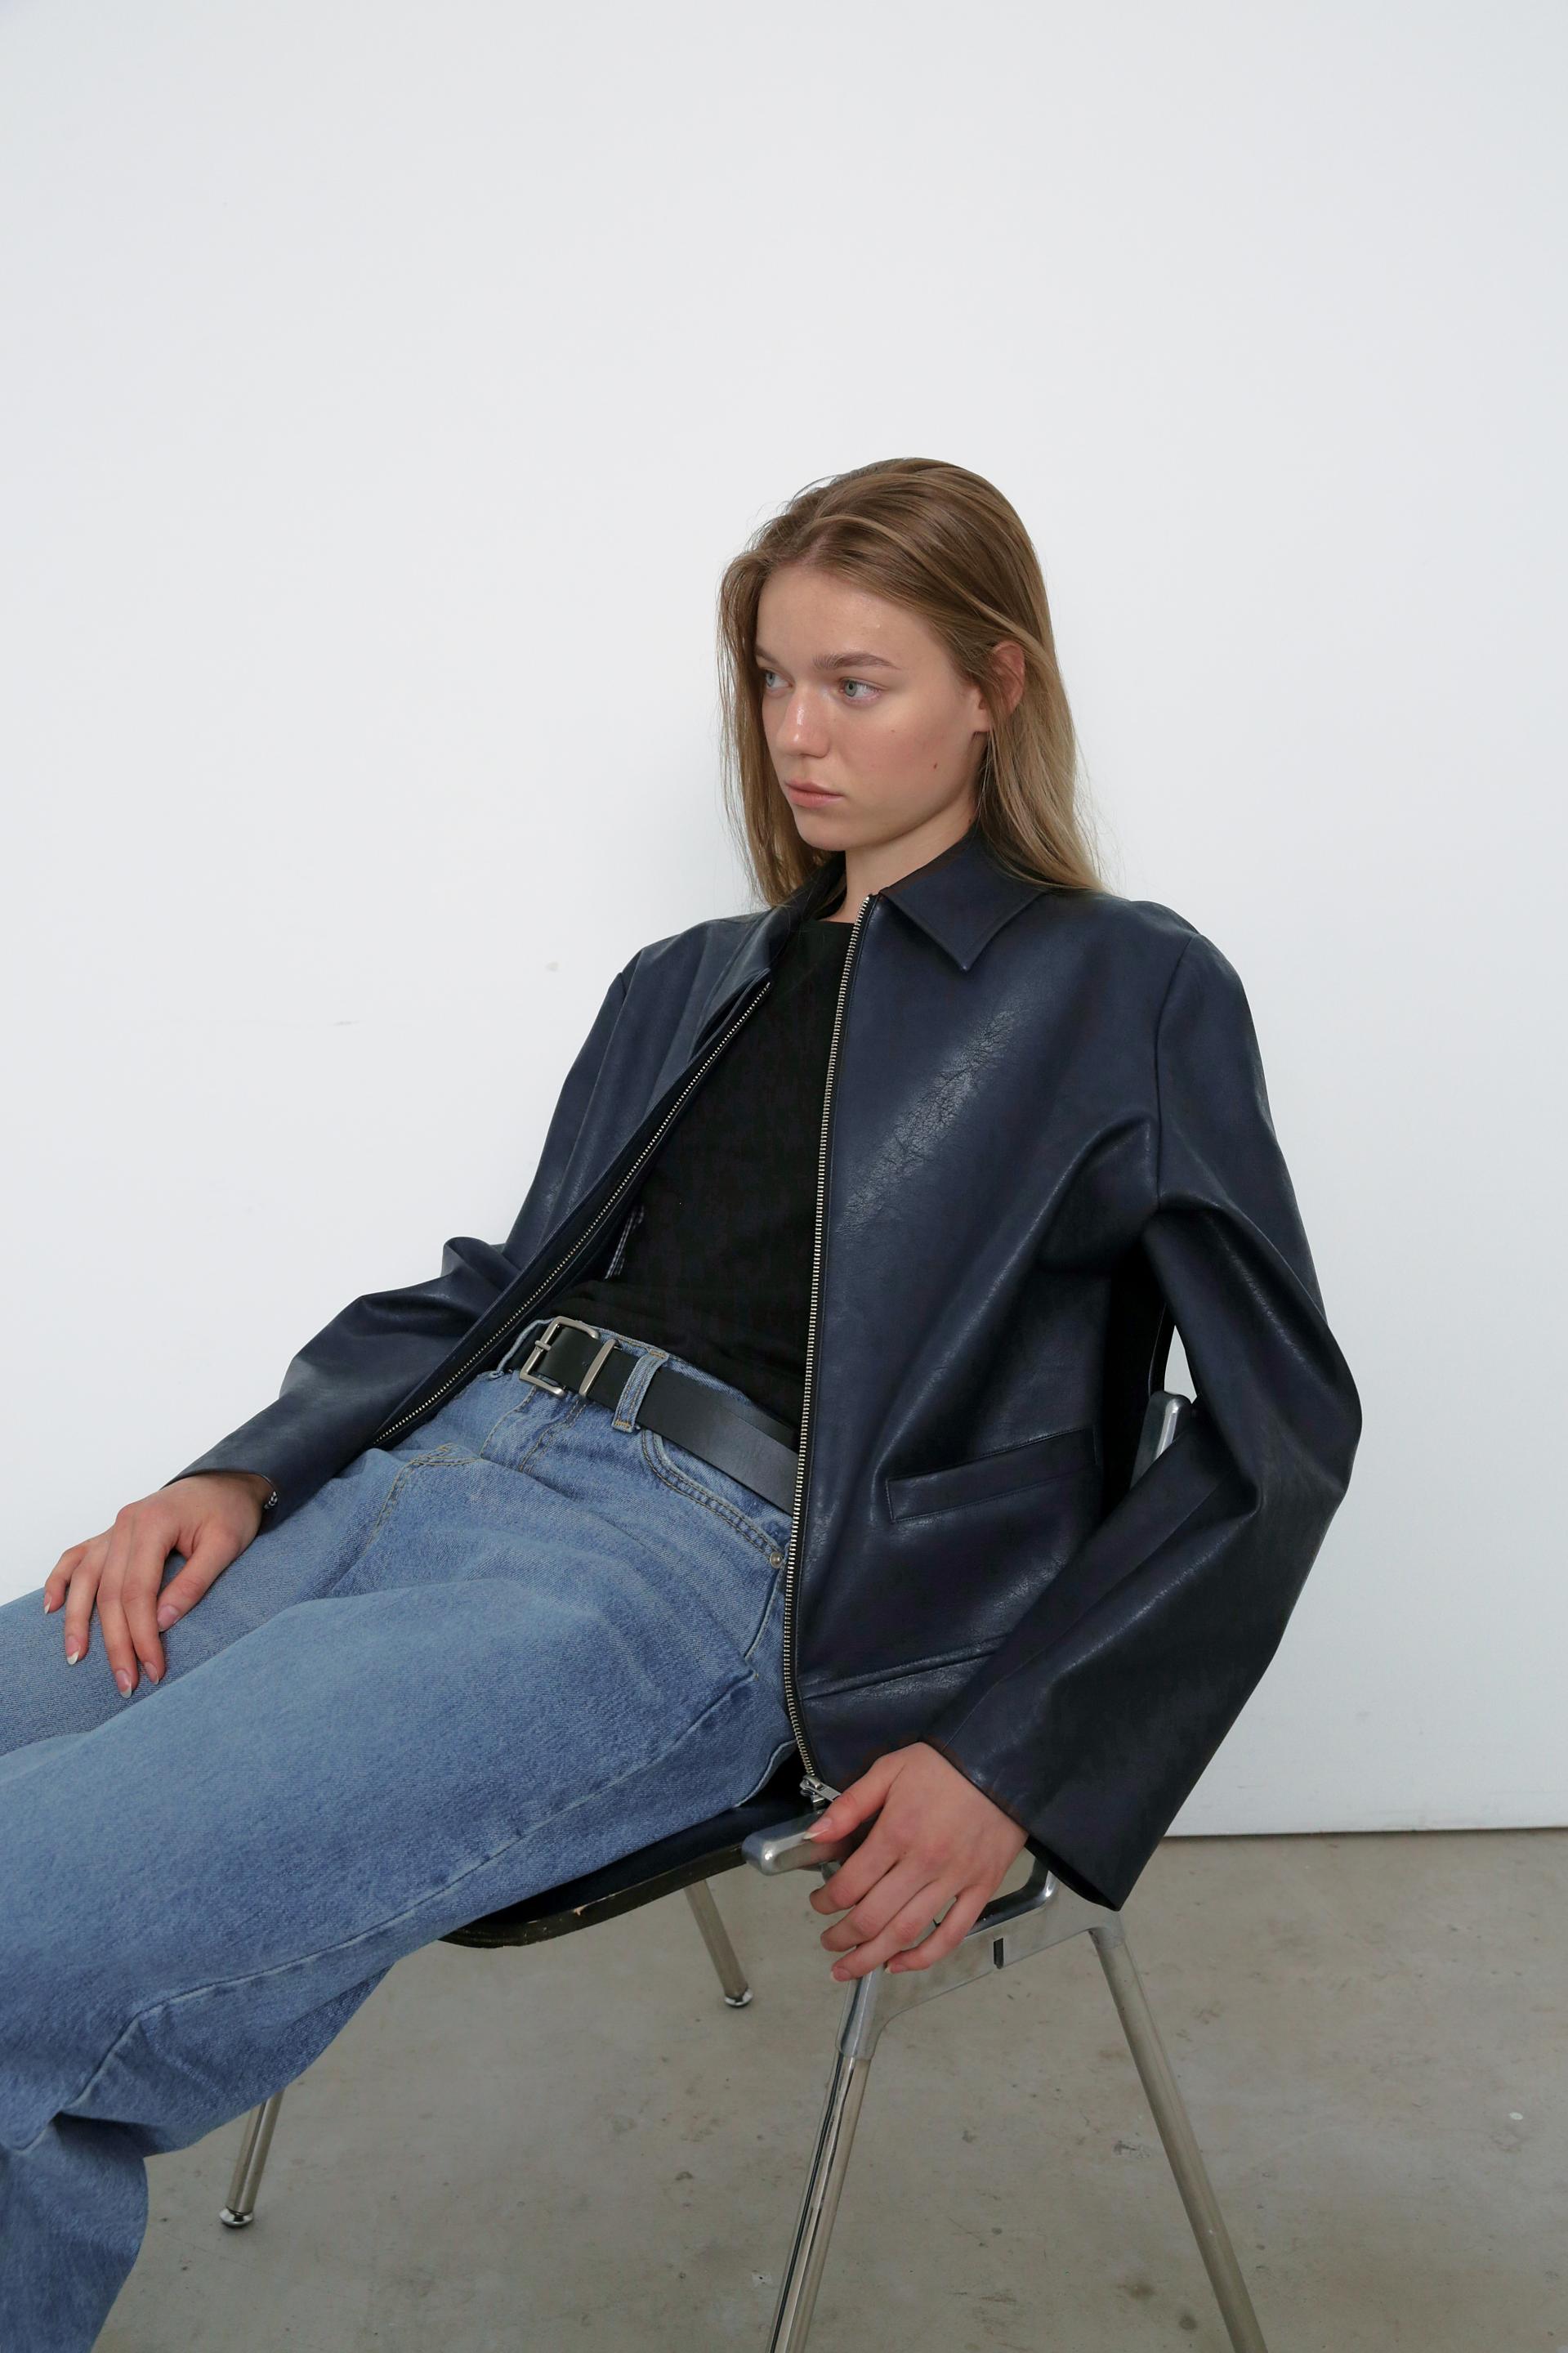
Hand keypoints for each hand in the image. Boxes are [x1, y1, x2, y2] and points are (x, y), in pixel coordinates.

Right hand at [41, 1471, 272, 1697]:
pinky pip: (77, 1557)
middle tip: (126, 1682)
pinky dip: (60, 1580)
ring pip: (86, 1579)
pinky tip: (52, 1607)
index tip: (153, 1669)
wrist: (226, 1482)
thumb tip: (162, 1622)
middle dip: (116, 1641)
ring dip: (78, 1620)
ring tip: (76, 1656)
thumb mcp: (225, 1545)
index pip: (138, 1592)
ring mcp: (115, 1528)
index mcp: (153, 1523)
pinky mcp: (112, 1534)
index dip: (143, 1635)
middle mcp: (126, 1523)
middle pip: (110, 1592)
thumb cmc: (229, 1512)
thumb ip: (193, 1582)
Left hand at [805, 1741, 1028, 1981]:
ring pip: (906, 1933)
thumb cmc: (943, 1765)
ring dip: (871, 1957)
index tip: (818, 1903)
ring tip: (849, 1968)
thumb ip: (850, 1805)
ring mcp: (955, 1880)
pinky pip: (952, 1935)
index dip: (826, 1901)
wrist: (1001, 1762)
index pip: (850, 1884)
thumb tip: (814, 1836)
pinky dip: (923, 1958)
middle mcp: (924, 1863)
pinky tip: (898, 1964)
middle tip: (828, 1942)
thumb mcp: (889, 1770)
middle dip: (842, 1938)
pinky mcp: (981, 1890)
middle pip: (873, 1918)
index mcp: (897, 1833)